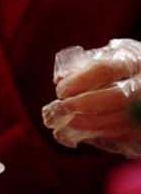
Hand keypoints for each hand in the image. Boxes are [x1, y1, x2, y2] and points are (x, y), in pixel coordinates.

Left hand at [43, 39, 140, 157]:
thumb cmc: (123, 70)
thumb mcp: (107, 59)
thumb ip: (84, 67)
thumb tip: (60, 79)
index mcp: (133, 61)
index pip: (104, 70)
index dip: (80, 82)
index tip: (60, 91)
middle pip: (116, 98)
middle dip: (83, 105)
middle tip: (61, 109)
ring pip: (121, 120)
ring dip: (89, 123)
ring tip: (67, 122)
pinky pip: (125, 135)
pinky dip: (102, 135)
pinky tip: (84, 132)